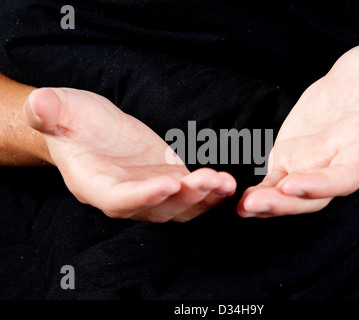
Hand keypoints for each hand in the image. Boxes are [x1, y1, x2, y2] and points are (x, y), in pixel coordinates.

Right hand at [24, 88, 235, 221]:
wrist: (93, 132)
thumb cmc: (73, 124)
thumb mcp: (59, 111)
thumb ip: (49, 112)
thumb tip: (39, 103)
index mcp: (95, 184)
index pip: (118, 199)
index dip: (142, 196)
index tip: (168, 183)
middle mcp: (126, 197)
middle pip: (157, 209)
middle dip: (185, 197)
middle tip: (208, 180)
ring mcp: (151, 192)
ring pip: (180, 207)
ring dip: (204, 198)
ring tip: (224, 182)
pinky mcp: (170, 181)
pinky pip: (192, 195)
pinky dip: (210, 192)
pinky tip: (227, 181)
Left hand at [238, 42, 358, 217]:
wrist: (352, 83)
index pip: (344, 176)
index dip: (321, 185)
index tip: (293, 185)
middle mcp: (334, 163)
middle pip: (312, 196)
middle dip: (285, 204)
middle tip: (255, 205)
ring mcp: (310, 164)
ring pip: (288, 193)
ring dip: (267, 204)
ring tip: (243, 209)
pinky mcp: (289, 158)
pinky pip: (273, 181)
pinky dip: (259, 193)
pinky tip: (240, 203)